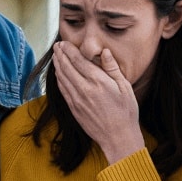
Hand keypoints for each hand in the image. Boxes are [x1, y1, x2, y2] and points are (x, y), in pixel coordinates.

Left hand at [52, 41, 143, 163]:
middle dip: (60, 55)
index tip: (64, 43)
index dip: (69, 50)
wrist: (118, 137)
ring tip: (55, 56)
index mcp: (98, 81)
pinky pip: (63, 90)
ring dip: (58, 65)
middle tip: (57, 46)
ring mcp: (77, 100)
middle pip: (67, 67)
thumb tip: (104, 52)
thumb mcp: (125, 87)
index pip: (78, 60)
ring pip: (62, 78)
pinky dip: (59, 79)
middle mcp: (84, 89)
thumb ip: (112, 68)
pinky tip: (59, 73)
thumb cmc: (126, 112)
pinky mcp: (74, 108)